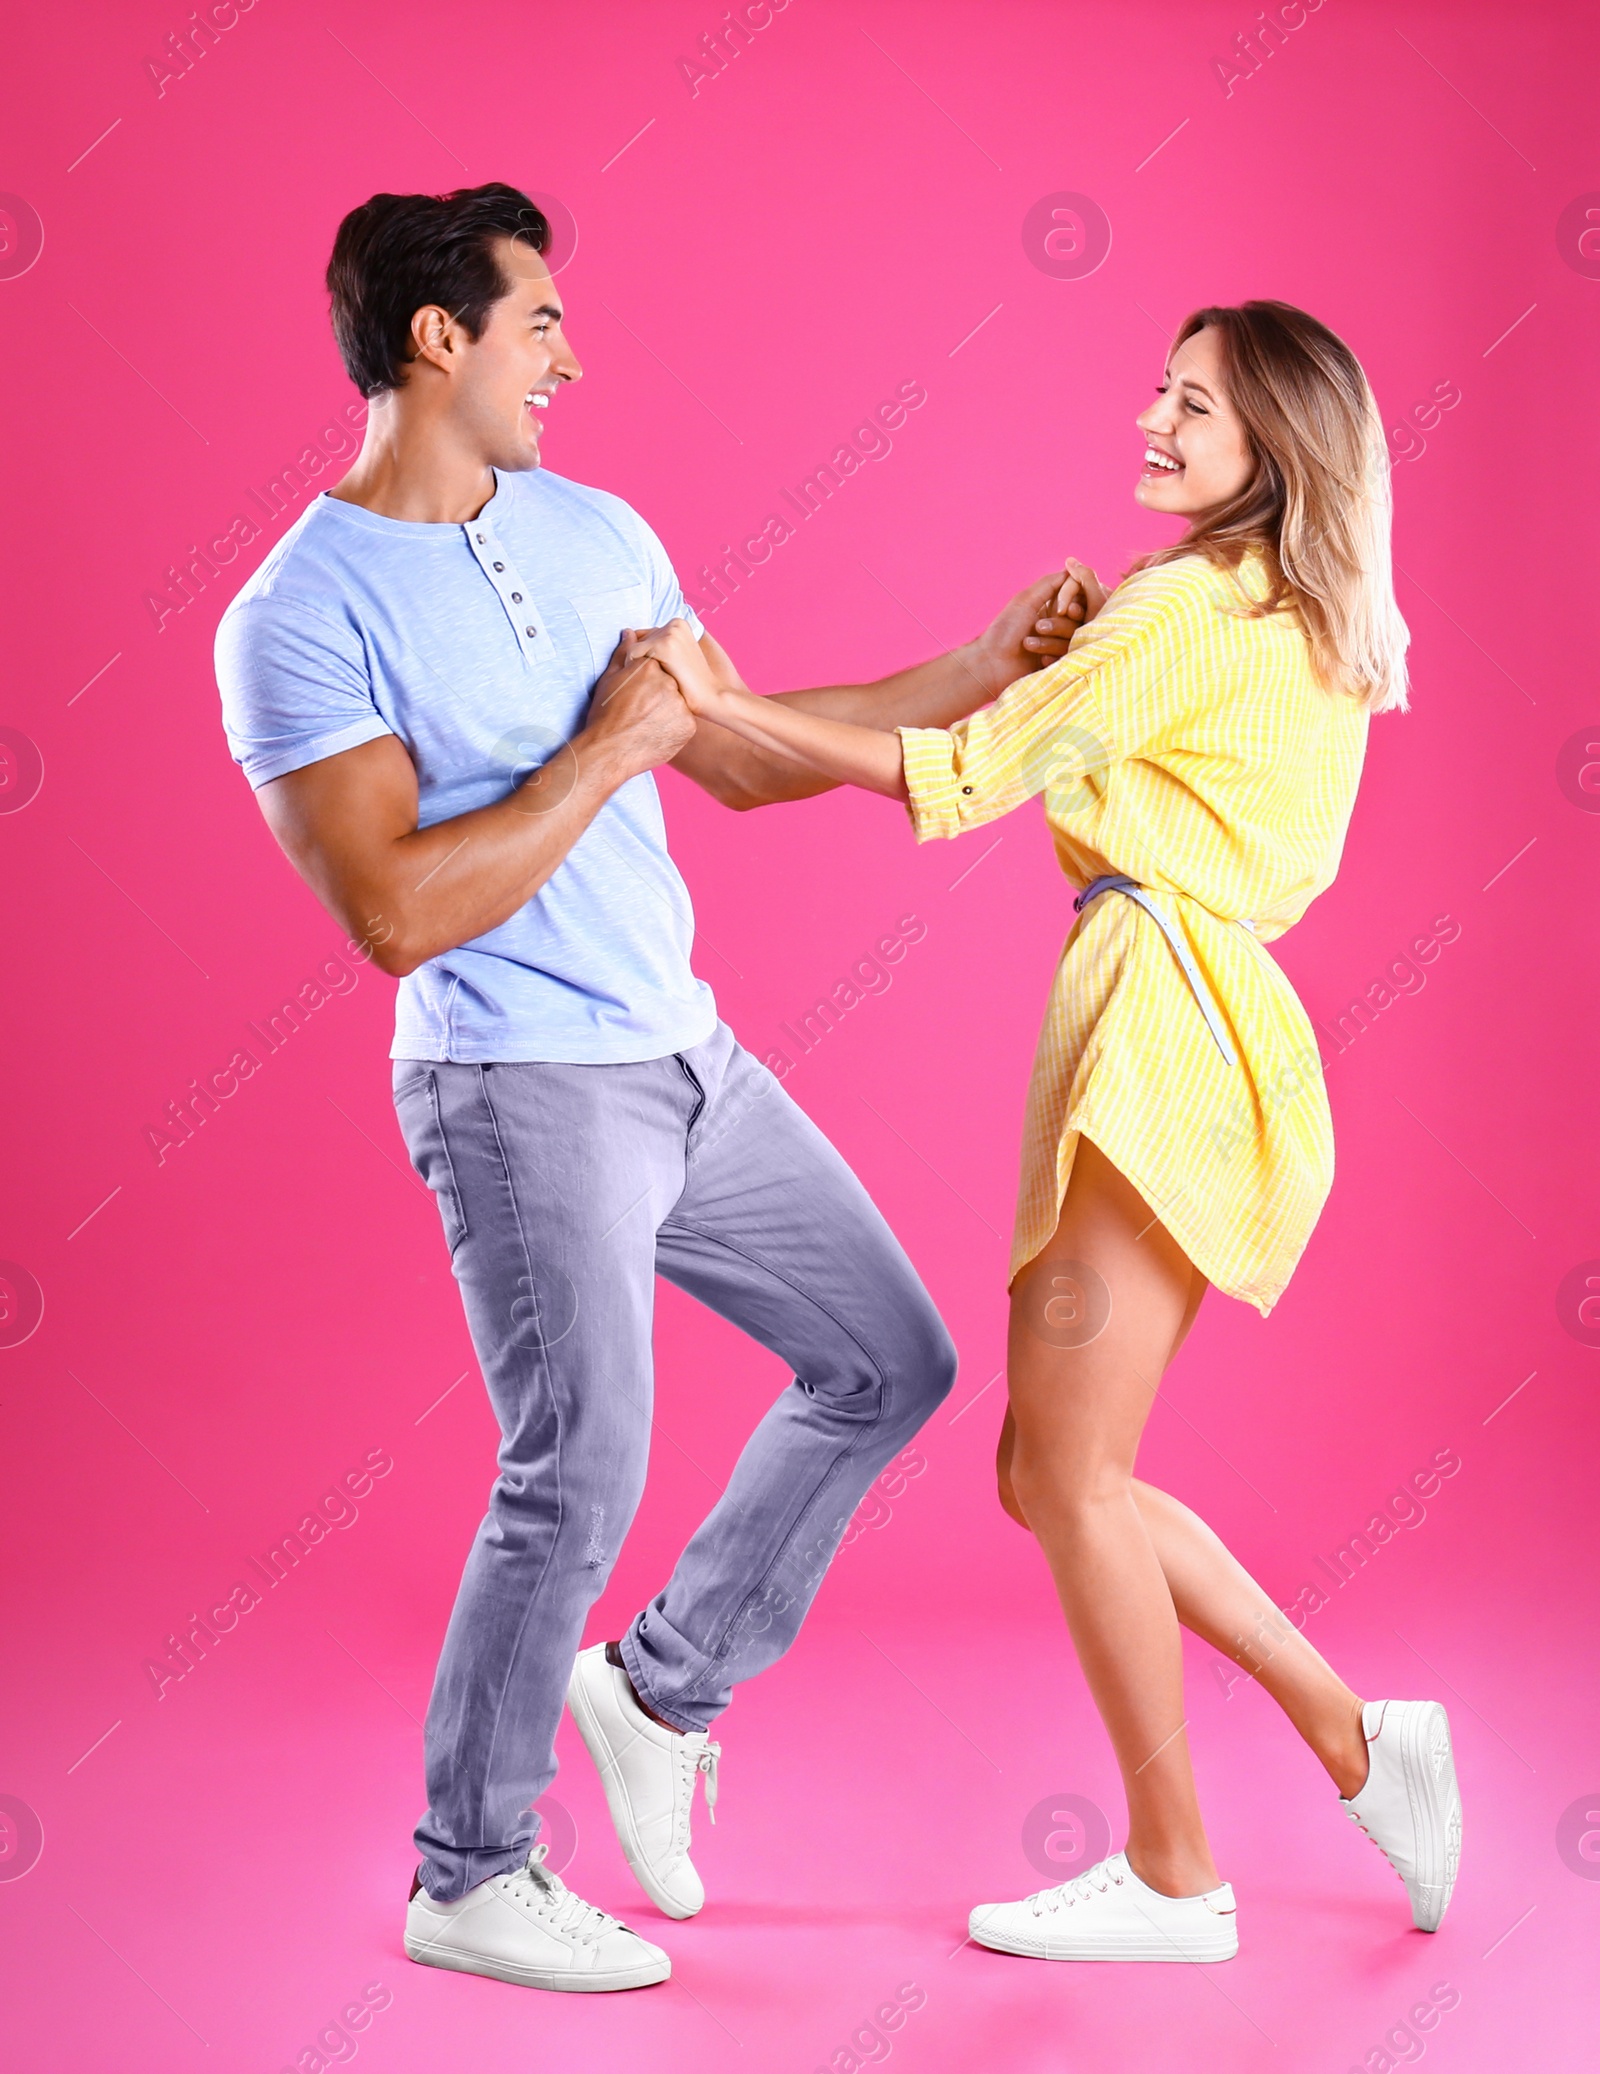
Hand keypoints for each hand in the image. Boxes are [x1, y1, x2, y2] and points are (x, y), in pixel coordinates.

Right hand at [581, 637, 695, 776]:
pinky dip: (675, 725)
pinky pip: (685, 720)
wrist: (610, 751)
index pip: (659, 663)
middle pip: (671, 681)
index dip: (649, 679)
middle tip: (644, 709)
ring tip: (649, 721)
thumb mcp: (610, 679)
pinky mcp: (689, 725)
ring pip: (680, 701)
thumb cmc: (605, 715)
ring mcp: (681, 704)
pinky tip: (657, 731)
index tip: (640, 692)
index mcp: (650, 666)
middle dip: (661, 692)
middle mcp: (669, 682)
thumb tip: (630, 632)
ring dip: (669, 709)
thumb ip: (624, 653)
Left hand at [622, 618, 722, 717]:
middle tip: (661, 677)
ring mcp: (669, 633)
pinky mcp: (663, 645)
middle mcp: (674, 624)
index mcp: (678, 623)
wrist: (710, 696)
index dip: (646, 658)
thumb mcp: (674, 657)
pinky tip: (654, 681)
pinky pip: (632, 655)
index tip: (662, 671)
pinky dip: (636, 670)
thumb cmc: (690, 682)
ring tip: (660, 679)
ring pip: (633, 648)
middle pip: (637, 641)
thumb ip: (655, 644)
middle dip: (641, 661)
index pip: (643, 636)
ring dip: (638, 667)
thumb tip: (625, 631)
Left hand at [970, 560, 1107, 693]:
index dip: (1075, 604)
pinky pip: (1069, 657)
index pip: (1079, 600)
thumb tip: (1072, 569)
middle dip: (1059, 625)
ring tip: (1028, 644)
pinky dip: (1053, 656)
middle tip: (1038, 627)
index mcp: (1052, 607)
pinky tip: (1039, 660)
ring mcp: (1059, 645)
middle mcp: (1059, 624)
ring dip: (1050, 641)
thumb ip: (1050, 583)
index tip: (1065, 609)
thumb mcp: (1026, 600)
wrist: (992, 664)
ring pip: (1074, 639)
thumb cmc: (1005, 630)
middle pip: (1079, 621)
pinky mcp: (1058, 664)